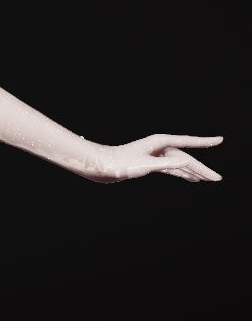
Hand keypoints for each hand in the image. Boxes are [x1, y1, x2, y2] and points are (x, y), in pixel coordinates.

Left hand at [88, 132, 222, 183]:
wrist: (101, 165)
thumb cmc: (119, 163)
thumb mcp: (144, 166)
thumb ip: (165, 165)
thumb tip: (185, 164)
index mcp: (160, 142)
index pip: (188, 142)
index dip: (205, 142)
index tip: (220, 140)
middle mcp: (160, 147)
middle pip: (187, 158)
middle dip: (202, 169)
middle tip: (218, 178)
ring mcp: (156, 155)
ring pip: (180, 165)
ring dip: (194, 172)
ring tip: (209, 180)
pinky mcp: (151, 164)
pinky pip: (172, 170)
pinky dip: (182, 174)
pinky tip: (191, 179)